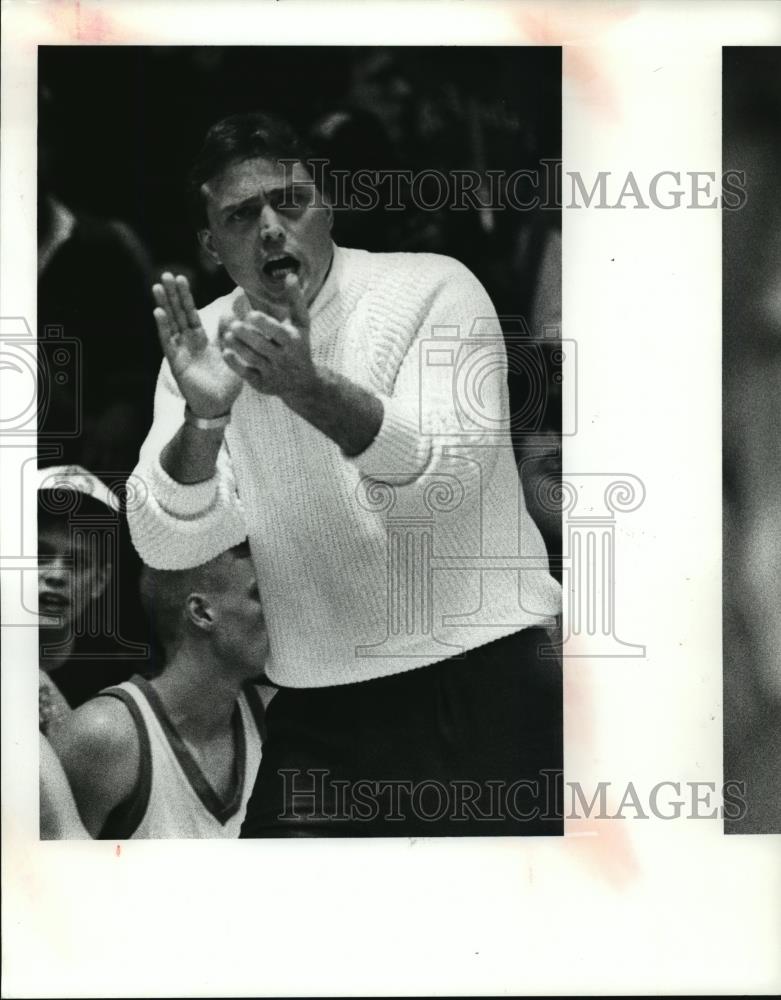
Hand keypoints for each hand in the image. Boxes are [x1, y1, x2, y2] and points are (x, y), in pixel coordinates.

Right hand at [153, 273, 242, 418]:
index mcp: (201, 339)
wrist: (218, 406)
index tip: (180, 278)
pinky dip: (163, 327)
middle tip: (165, 274)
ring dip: (164, 305)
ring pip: (170, 323)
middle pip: (178, 313)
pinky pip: (168, 341)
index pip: (190, 313)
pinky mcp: (176, 362)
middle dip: (171, 294)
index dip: (185, 296)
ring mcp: (180, 351)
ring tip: (157, 287)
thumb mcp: (231, 354)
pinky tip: (158, 312)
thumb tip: (229, 314)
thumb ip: (228, 334)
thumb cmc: (225, 383)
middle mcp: (187, 342)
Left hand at [220, 274, 316, 402]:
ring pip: (251, 358)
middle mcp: (284, 357)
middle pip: (261, 345)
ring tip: (228, 335)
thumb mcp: (301, 324)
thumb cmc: (300, 346)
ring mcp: (273, 372)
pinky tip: (226, 352)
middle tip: (233, 325)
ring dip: (237, 346)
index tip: (250, 314)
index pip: (276, 331)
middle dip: (245, 334)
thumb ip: (295, 300)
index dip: (262, 322)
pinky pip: (246, 374)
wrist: (304, 383)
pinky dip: (235, 363)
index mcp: (293, 340)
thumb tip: (289, 274)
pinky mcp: (263, 384)